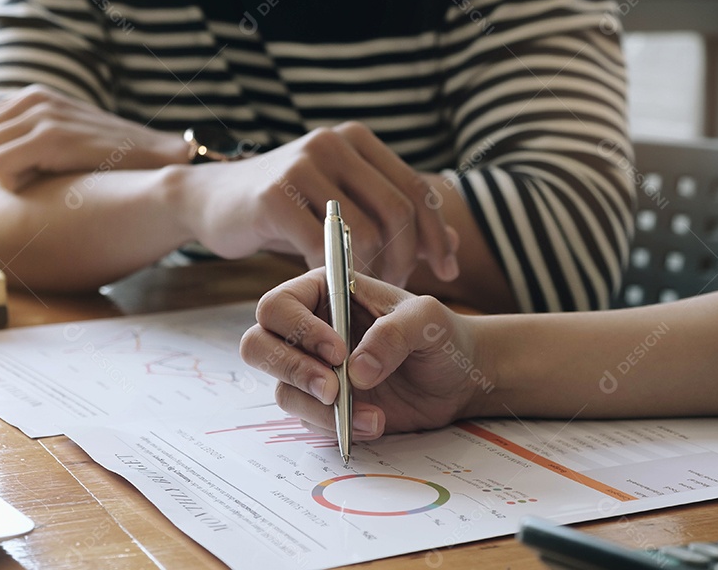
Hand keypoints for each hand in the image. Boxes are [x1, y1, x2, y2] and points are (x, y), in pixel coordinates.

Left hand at [0, 85, 188, 190]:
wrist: (159, 162)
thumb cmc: (113, 164)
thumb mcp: (65, 139)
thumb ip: (25, 136)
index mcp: (33, 97)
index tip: (24, 171)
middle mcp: (33, 99)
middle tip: (33, 178)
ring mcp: (42, 115)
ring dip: (3, 176)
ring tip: (44, 179)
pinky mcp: (50, 136)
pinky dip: (15, 185)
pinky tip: (50, 183)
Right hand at [186, 122, 458, 285]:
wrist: (210, 201)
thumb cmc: (286, 209)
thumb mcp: (344, 204)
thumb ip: (395, 218)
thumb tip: (456, 243)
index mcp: (357, 140)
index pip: (416, 190)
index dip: (438, 235)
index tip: (448, 272)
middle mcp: (333, 144)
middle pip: (399, 211)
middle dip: (407, 258)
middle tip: (396, 287)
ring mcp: (302, 165)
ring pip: (366, 233)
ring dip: (371, 272)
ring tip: (361, 289)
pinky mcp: (274, 196)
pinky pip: (322, 248)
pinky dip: (331, 274)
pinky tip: (324, 282)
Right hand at [240, 268, 491, 439]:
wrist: (458, 378)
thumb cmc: (440, 334)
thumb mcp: (426, 320)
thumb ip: (394, 334)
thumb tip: (357, 371)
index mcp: (324, 291)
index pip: (278, 305)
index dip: (298, 329)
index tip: (338, 352)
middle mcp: (309, 328)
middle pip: (258, 345)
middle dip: (291, 369)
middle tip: (333, 388)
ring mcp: (312, 368)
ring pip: (282, 388)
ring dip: (319, 408)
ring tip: (371, 415)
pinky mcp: (324, 404)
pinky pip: (308, 418)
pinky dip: (337, 426)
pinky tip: (375, 423)